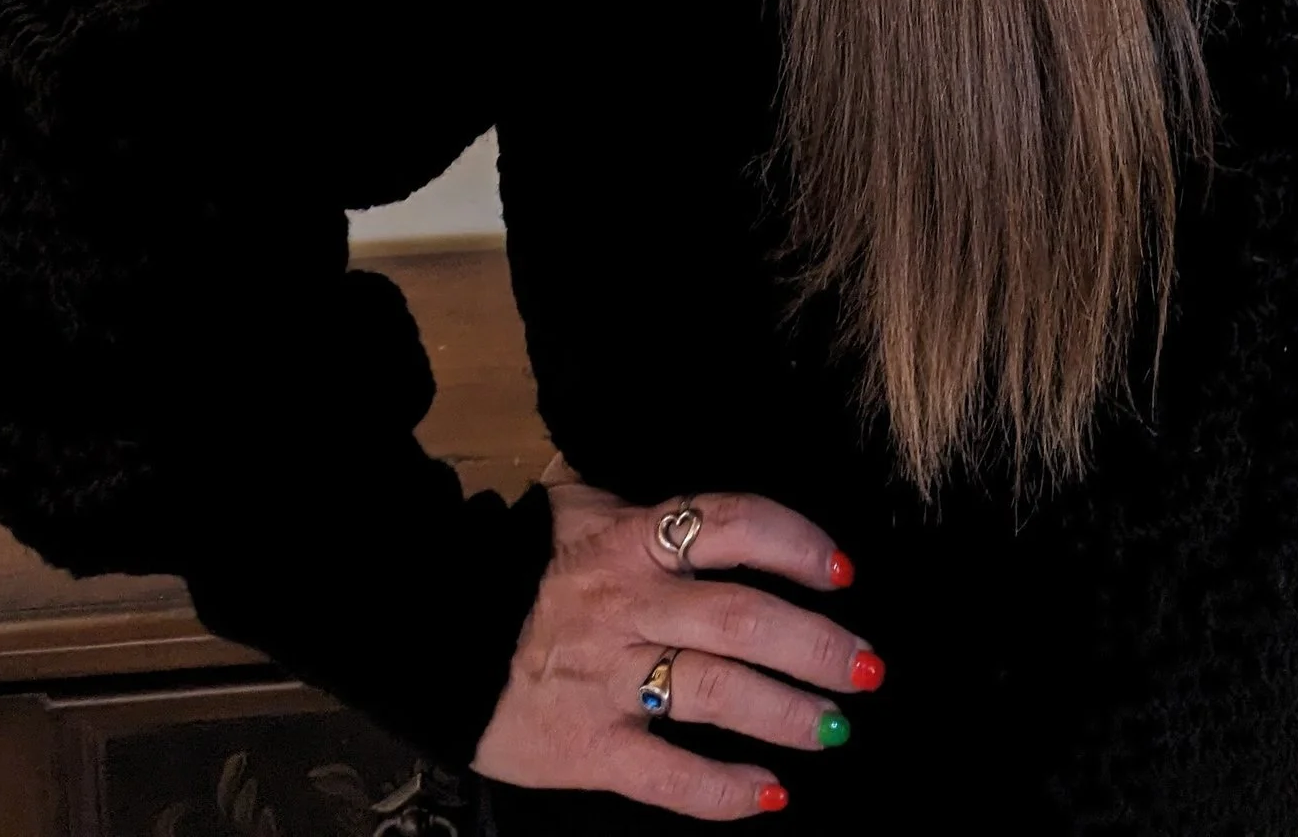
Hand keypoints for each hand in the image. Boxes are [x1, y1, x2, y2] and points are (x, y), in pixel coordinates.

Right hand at [473, 481, 880, 818]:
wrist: (430, 630)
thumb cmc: (518, 566)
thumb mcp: (576, 507)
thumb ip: (643, 503)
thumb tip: (708, 504)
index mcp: (631, 536)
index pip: (733, 525)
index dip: (796, 544)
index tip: (842, 572)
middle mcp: (628, 602)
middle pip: (742, 618)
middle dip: (816, 645)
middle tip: (867, 668)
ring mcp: (607, 676)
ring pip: (715, 692)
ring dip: (787, 712)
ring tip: (835, 728)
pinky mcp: (584, 746)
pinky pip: (663, 774)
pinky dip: (720, 790)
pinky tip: (769, 795)